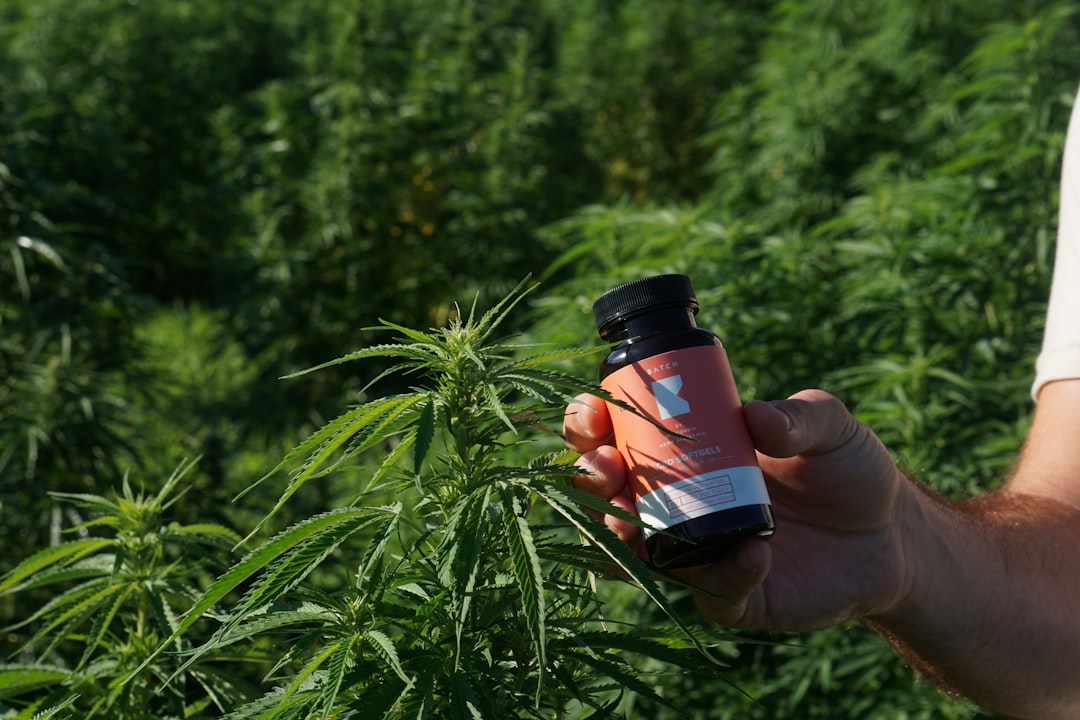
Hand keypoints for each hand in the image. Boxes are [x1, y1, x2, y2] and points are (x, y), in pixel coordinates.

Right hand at [562, 389, 914, 630]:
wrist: (894, 535)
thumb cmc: (848, 469)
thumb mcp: (830, 426)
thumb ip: (801, 416)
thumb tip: (755, 419)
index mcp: (687, 453)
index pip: (619, 435)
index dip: (591, 424)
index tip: (594, 411)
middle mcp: (680, 504)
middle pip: (608, 495)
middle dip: (590, 479)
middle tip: (605, 466)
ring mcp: (702, 554)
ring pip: (639, 553)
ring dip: (624, 535)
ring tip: (637, 518)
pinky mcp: (736, 598)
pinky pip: (713, 594)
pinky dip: (726, 575)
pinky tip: (755, 552)